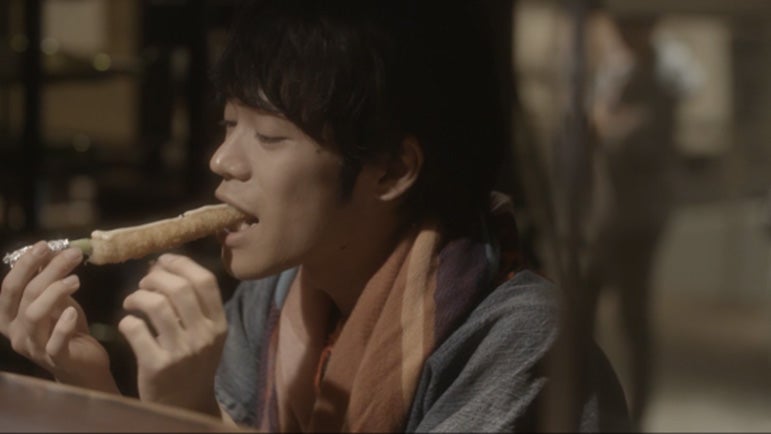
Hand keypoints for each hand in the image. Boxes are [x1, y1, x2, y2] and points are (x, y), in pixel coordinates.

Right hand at [0, 242, 117, 392]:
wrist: (84, 365)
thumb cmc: (67, 329)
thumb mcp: (56, 302)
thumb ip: (48, 282)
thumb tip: (49, 251)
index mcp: (9, 317)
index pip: (9, 287)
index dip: (25, 265)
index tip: (44, 245)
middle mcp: (15, 333)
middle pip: (24, 296)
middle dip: (46, 271)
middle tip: (72, 254)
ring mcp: (34, 348)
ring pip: (34, 315)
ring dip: (54, 293)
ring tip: (76, 280)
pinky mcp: (55, 359)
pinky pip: (54, 342)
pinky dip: (63, 325)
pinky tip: (73, 311)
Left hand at [119, 253, 227, 415]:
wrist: (186, 406)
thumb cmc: (193, 364)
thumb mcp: (207, 335)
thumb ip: (194, 306)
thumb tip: (162, 266)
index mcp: (219, 324)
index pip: (205, 281)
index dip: (181, 263)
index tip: (163, 261)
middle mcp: (204, 335)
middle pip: (179, 288)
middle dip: (155, 278)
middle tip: (144, 282)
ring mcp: (181, 351)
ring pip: (156, 305)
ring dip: (138, 296)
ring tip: (132, 301)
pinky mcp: (157, 365)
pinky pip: (136, 330)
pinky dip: (126, 321)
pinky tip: (127, 324)